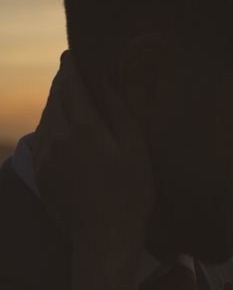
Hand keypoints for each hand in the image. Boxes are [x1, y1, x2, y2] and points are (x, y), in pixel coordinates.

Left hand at [33, 51, 154, 247]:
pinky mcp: (40, 172)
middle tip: (74, 72)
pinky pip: (41, 137)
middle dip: (63, 82)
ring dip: (56, 102)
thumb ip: (117, 111)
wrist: (103, 236)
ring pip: (45, 116)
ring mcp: (44, 156)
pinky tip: (62, 126)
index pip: (71, 85)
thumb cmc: (130, 191)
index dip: (71, 67)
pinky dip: (50, 123)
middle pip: (54, 98)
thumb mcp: (134, 147)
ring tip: (70, 96)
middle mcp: (57, 137)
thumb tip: (105, 81)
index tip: (72, 53)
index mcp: (83, 127)